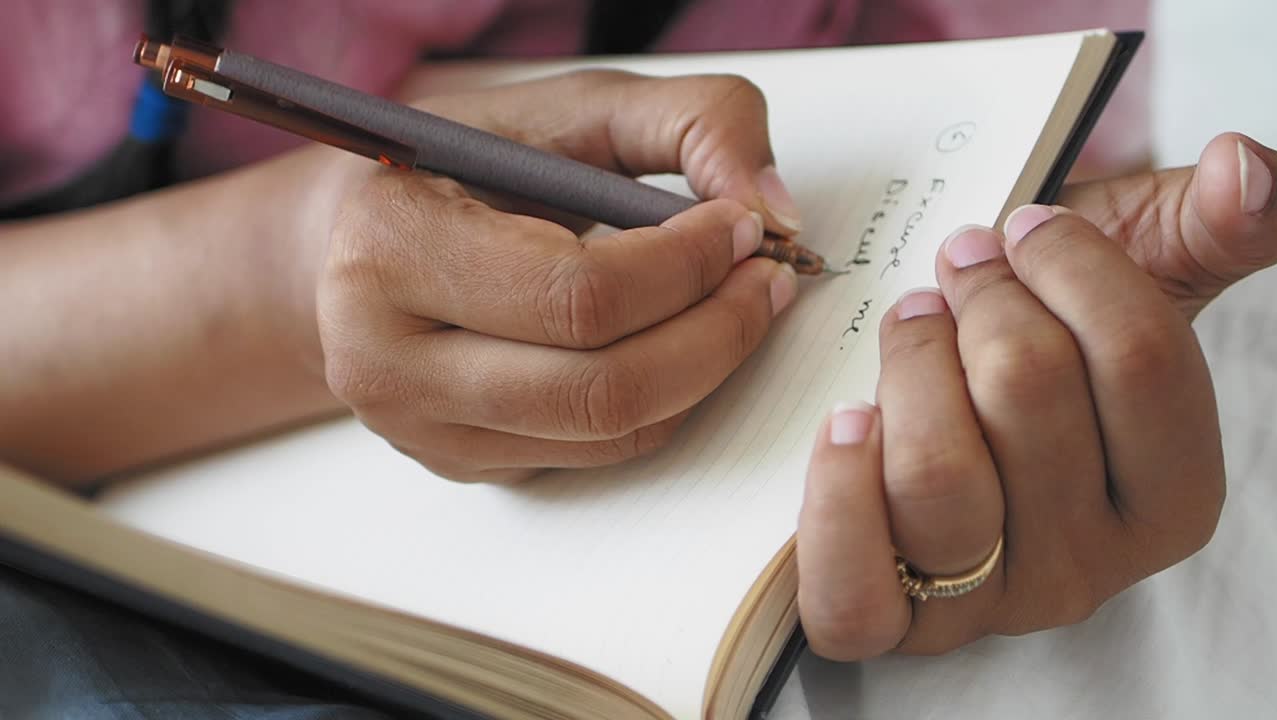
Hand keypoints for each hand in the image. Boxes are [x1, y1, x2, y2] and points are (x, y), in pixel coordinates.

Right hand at [315, 71, 801, 482]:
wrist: (372, 237)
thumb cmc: (472, 166)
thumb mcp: (572, 107)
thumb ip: (688, 121)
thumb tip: (773, 208)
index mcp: (392, 248)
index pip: (574, 296)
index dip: (684, 269)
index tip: (741, 228)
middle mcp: (385, 359)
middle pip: (597, 388)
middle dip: (715, 334)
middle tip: (765, 281)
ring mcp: (419, 428)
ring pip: (605, 433)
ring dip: (703, 372)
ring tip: (739, 306)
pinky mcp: (460, 463)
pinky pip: (596, 454)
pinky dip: (666, 403)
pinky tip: (682, 345)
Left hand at [797, 132, 1276, 659]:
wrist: (953, 401)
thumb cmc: (1044, 338)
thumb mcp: (1140, 273)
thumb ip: (1215, 225)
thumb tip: (1250, 171)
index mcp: (1173, 496)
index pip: (1141, 358)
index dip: (1069, 264)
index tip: (1024, 226)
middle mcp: (1088, 567)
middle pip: (1028, 395)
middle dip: (981, 299)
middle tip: (957, 271)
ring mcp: (983, 602)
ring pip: (937, 475)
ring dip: (910, 364)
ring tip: (910, 325)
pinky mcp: (889, 621)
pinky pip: (854, 589)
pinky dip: (840, 491)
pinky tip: (849, 419)